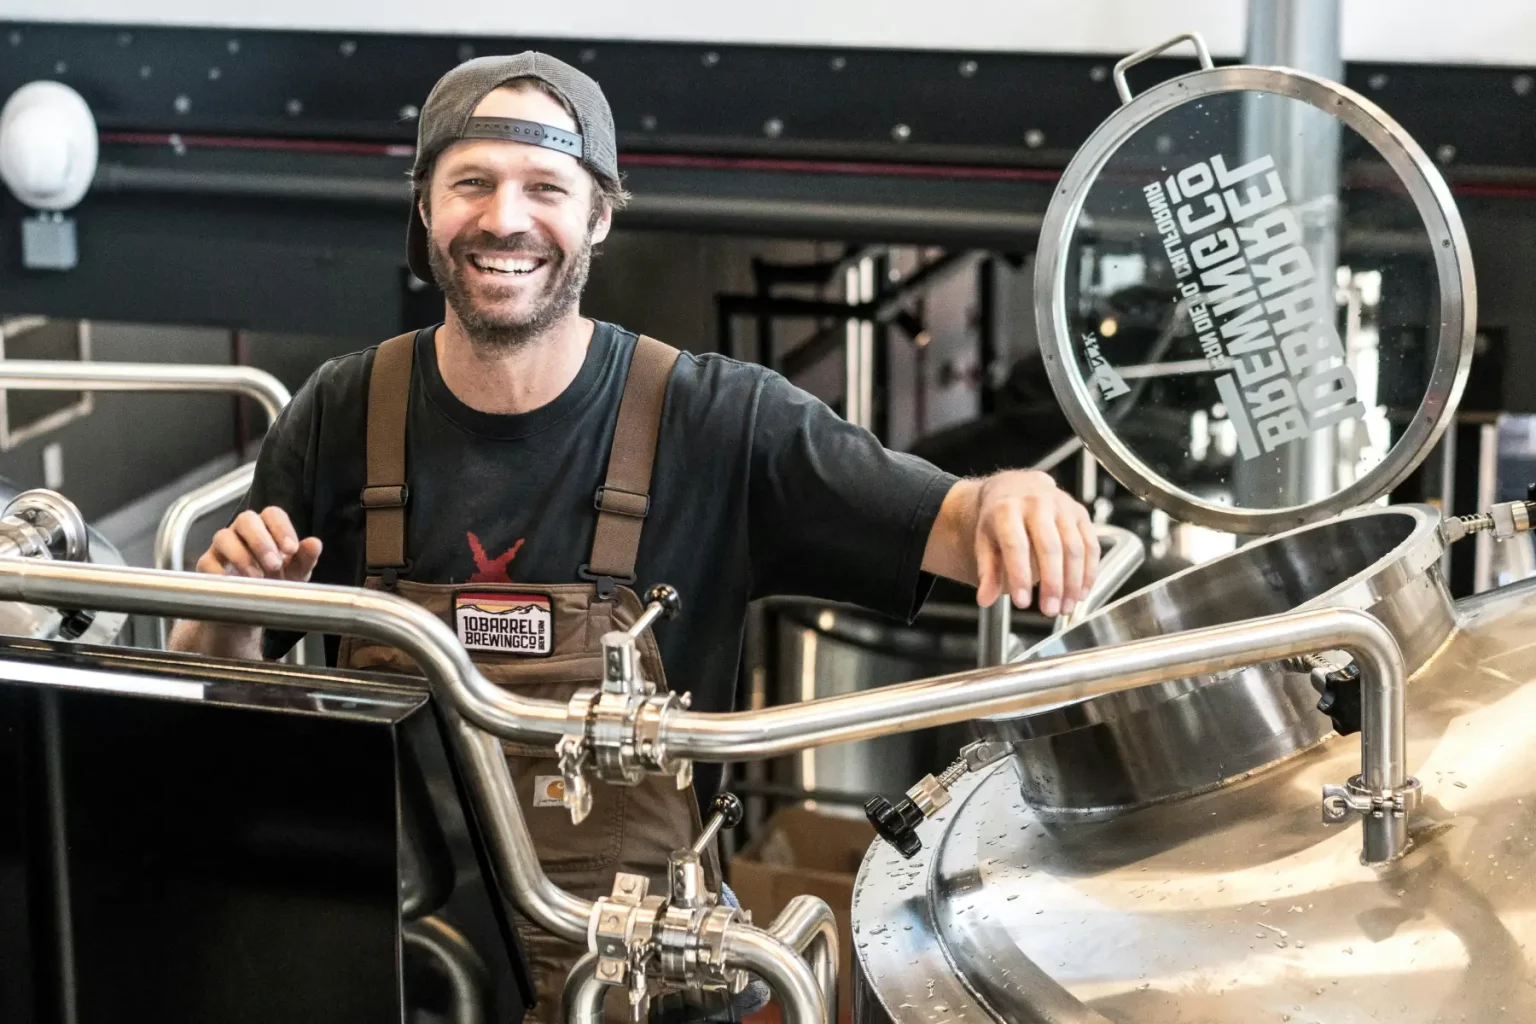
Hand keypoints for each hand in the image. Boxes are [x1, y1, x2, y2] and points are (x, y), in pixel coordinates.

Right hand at [195, 506, 322, 581]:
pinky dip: (220, 573)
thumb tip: (315, 543)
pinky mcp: (206, 566)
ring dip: (241, 556)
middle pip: (246, 519)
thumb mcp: (295, 574)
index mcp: (267, 529)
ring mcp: (222, 547)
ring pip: (223, 537)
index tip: (292, 549)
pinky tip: (235, 585)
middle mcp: (242, 533)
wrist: (248, 612)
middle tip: (274, 564)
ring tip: (257, 577)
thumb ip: (305, 559)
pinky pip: (207, 562)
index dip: (281, 528)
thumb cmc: (274, 585)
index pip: (272, 514)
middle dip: (261, 540)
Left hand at [973, 470, 1098, 616]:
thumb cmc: (999, 518)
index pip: (1015, 544)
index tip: (1022, 603)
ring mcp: (1062, 506)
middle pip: (1050, 547)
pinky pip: (1091, 545)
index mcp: (1007, 509)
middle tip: (1050, 611)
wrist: (1015, 487)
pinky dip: (1089, 572)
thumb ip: (987, 571)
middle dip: (1052, 583)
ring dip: (1073, 582)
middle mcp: (1037, 503)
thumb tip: (985, 599)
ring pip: (1074, 547)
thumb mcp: (984, 540)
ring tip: (1066, 607)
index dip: (1019, 575)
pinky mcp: (1081, 513)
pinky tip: (1081, 592)